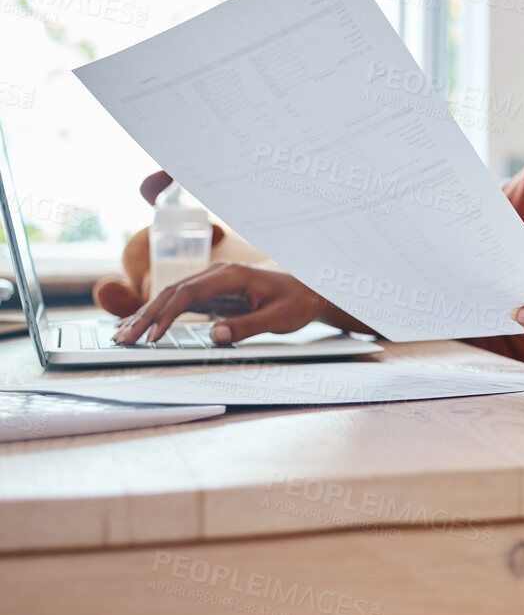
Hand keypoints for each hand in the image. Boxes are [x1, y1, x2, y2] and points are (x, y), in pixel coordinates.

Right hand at [112, 263, 327, 344]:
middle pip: (172, 293)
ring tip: (122, 335)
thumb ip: (248, 326)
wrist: (310, 291)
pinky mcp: (211, 294)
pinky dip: (159, 315)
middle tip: (123, 339)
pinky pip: (179, 303)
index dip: (167, 314)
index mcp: (231, 275)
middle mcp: (216, 275)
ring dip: (146, 315)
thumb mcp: (279, 317)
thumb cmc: (298, 302)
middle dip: (145, 316)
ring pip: (171, 297)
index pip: (188, 293)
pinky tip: (142, 328)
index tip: (152, 337)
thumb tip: (215, 336)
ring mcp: (211, 283)